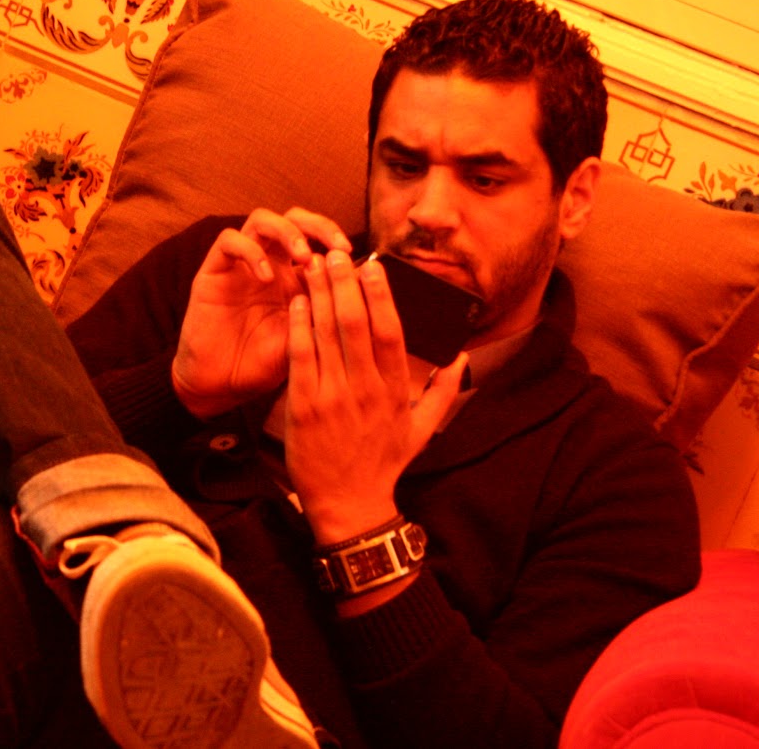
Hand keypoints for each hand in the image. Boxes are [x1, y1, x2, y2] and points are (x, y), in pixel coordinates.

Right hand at [171, 207, 352, 417]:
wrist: (221, 384)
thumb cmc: (265, 364)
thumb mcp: (307, 340)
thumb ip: (329, 313)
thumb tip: (365, 287)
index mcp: (294, 277)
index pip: (318, 241)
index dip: (337, 243)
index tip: (357, 262)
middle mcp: (268, 263)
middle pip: (294, 218)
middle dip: (319, 225)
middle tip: (338, 247)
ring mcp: (240, 264)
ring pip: (262, 220)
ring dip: (287, 231)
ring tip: (303, 256)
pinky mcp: (213, 270)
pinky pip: (229, 241)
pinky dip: (251, 252)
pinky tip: (265, 276)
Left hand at [283, 251, 466, 543]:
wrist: (349, 505)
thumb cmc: (383, 464)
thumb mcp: (423, 431)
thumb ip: (443, 393)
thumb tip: (462, 360)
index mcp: (396, 392)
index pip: (391, 332)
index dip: (381, 295)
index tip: (373, 265)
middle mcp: (367, 391)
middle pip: (356, 324)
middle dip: (344, 283)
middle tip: (336, 253)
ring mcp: (334, 399)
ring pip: (326, 334)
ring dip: (319, 295)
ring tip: (313, 265)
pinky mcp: (304, 408)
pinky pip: (301, 358)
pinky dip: (299, 326)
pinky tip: (297, 302)